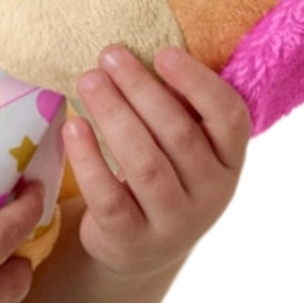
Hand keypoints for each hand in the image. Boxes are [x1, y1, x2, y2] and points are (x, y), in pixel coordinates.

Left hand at [65, 46, 249, 281]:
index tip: (163, 52)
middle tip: (109, 56)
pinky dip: (88, 159)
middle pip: (178, 133)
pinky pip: (108, 196)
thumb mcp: (187, 149)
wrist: (141, 250)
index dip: (198, 82)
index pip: (230, 117)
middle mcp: (211, 194)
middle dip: (140, 89)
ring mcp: (174, 222)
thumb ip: (179, 109)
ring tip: (88, 82)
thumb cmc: (165, 177)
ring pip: (144, 163)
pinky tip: (73, 127)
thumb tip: (145, 53)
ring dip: (113, 115)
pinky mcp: (132, 240)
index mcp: (231, 162)